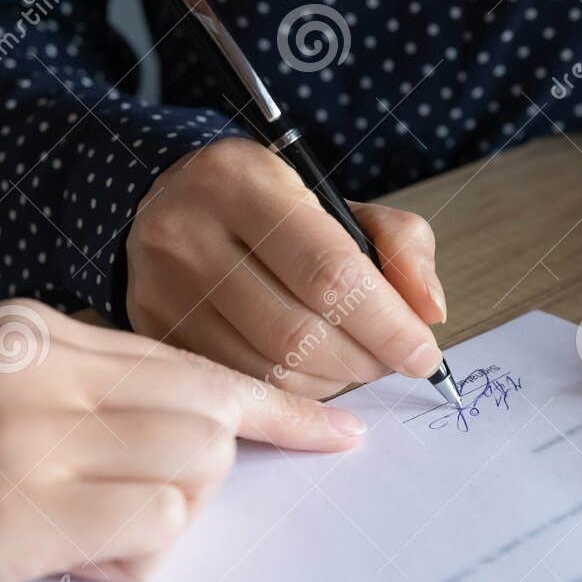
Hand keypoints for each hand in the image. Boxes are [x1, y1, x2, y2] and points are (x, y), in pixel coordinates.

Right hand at [0, 300, 363, 581]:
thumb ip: (67, 398)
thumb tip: (178, 442)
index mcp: (27, 332)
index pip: (193, 361)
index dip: (275, 411)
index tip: (334, 437)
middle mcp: (37, 368)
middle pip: (213, 415)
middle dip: (202, 480)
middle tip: (124, 518)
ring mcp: (27, 439)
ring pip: (196, 471)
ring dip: (159, 522)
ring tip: (72, 543)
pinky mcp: (12, 517)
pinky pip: (153, 531)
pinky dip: (129, 563)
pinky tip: (59, 566)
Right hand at [127, 137, 446, 397]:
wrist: (170, 207)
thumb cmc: (269, 209)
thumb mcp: (338, 202)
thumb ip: (401, 243)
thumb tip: (428, 312)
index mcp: (241, 184)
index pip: (329, 271)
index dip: (387, 324)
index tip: (422, 353)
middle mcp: (188, 235)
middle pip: (299, 333)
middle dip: (364, 360)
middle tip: (389, 360)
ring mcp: (162, 291)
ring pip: (269, 371)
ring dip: (332, 383)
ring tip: (352, 363)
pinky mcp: (154, 335)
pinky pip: (241, 387)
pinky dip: (293, 397)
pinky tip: (312, 375)